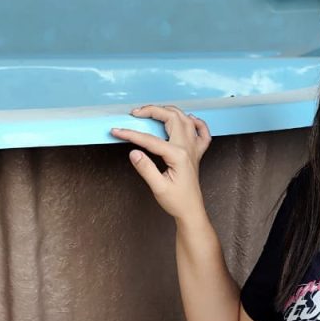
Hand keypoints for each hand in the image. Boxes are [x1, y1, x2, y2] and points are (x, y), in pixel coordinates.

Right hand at [111, 105, 211, 220]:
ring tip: (152, 111)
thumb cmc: (177, 201)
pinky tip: (188, 119)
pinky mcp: (196, 152)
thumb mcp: (158, 187)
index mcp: (178, 155)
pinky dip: (196, 122)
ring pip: (185, 119)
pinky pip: (202, 132)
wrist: (191, 210)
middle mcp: (188, 147)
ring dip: (169, 111)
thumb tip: (134, 152)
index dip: (131, 134)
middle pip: (172, 118)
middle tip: (135, 113)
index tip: (117, 131)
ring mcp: (194, 148)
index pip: (150, 139)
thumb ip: (146, 168)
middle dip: (152, 110)